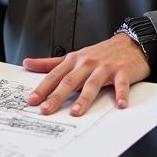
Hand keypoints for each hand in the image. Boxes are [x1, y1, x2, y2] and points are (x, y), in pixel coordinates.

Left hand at [23, 34, 149, 115]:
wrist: (130, 43)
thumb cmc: (100, 53)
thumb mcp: (74, 56)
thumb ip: (50, 63)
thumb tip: (27, 64)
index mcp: (74, 61)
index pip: (55, 75)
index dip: (43, 88)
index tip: (32, 100)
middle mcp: (87, 63)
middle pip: (70, 81)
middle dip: (57, 96)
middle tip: (46, 110)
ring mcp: (105, 67)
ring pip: (92, 84)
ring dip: (84, 98)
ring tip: (75, 112)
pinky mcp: (123, 72)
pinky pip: (121, 84)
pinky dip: (121, 94)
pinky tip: (119, 106)